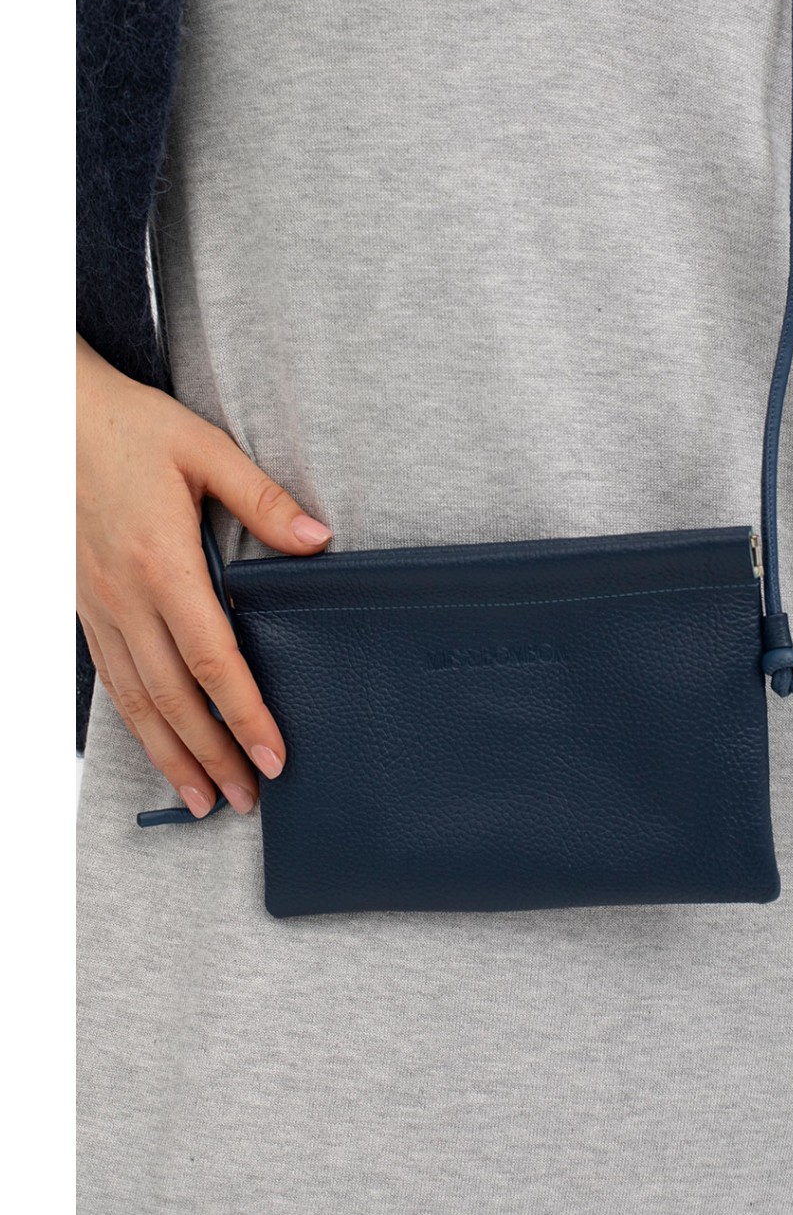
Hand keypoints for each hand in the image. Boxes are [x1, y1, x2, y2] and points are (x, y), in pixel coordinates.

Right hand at [77, 334, 332, 815]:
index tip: (273, 756)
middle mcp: (126, 598)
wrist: (52, 415)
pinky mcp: (82, 605)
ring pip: (135, 700)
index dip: (244, 715)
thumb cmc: (130, 427)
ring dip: (171, 754)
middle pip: (174, 698)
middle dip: (213, 755)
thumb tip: (318, 539)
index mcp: (163, 564)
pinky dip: (135, 722)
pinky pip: (111, 678)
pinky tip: (156, 744)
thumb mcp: (205, 450)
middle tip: (246, 799)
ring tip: (201, 798)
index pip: (213, 661)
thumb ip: (263, 500)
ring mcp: (97, 606)